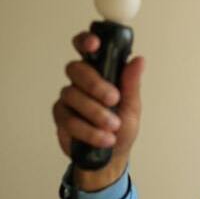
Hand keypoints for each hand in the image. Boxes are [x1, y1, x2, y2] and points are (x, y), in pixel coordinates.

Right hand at [52, 31, 144, 189]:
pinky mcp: (61, 117)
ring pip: (72, 95)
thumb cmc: (122, 129)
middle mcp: (82, 82)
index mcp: (101, 73)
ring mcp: (69, 99)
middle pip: (76, 69)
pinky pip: (68, 118)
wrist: (111, 157)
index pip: (87, 49)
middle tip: (113, 99)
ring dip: (95, 113)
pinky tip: (102, 138)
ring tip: (113, 127)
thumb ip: (131, 84)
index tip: (94, 45)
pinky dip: (88, 130)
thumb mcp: (133, 106)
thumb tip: (138, 61)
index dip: (86, 41)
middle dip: (95, 84)